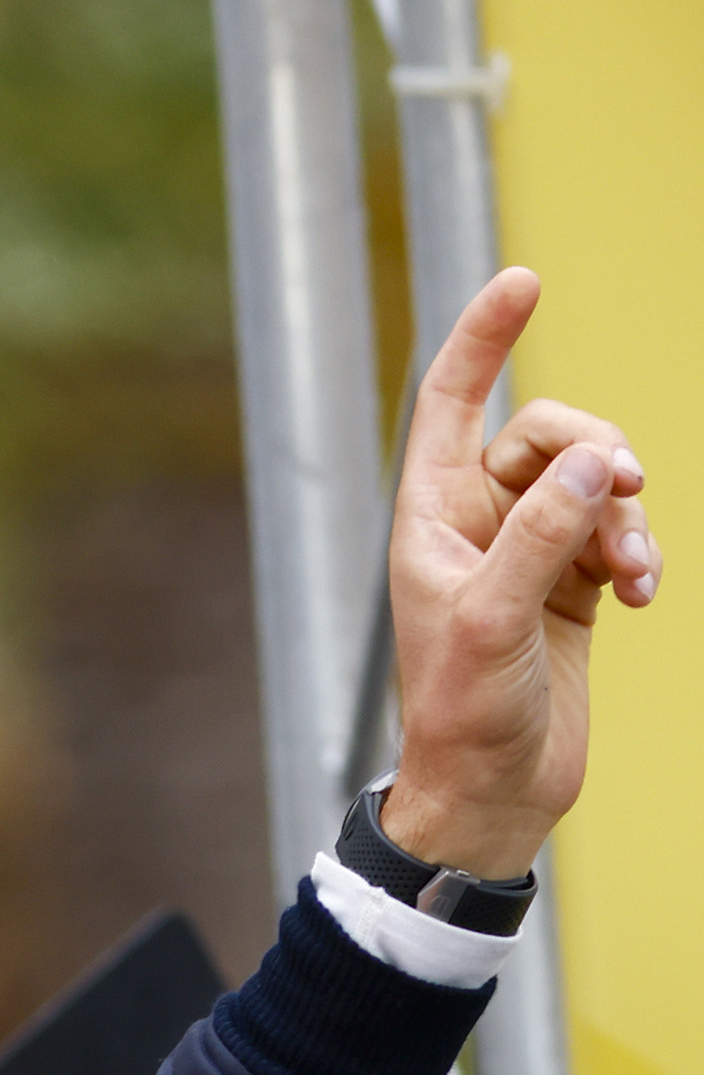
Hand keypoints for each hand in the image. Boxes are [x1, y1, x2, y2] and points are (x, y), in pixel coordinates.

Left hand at [386, 266, 658, 883]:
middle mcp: (473, 527)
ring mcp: (526, 552)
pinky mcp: (571, 584)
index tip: (523, 280)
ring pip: (592, 484)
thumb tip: (587, 465)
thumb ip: (538, 538)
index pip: (450, 407)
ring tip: (637, 571)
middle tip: (626, 491)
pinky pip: (618, 531)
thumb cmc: (462, 717)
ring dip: (628, 516)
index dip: (481, 340)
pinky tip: (646, 594)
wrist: (491, 794)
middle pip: (548, 436)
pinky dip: (641, 550)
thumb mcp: (491, 622)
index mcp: (428, 523)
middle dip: (594, 454)